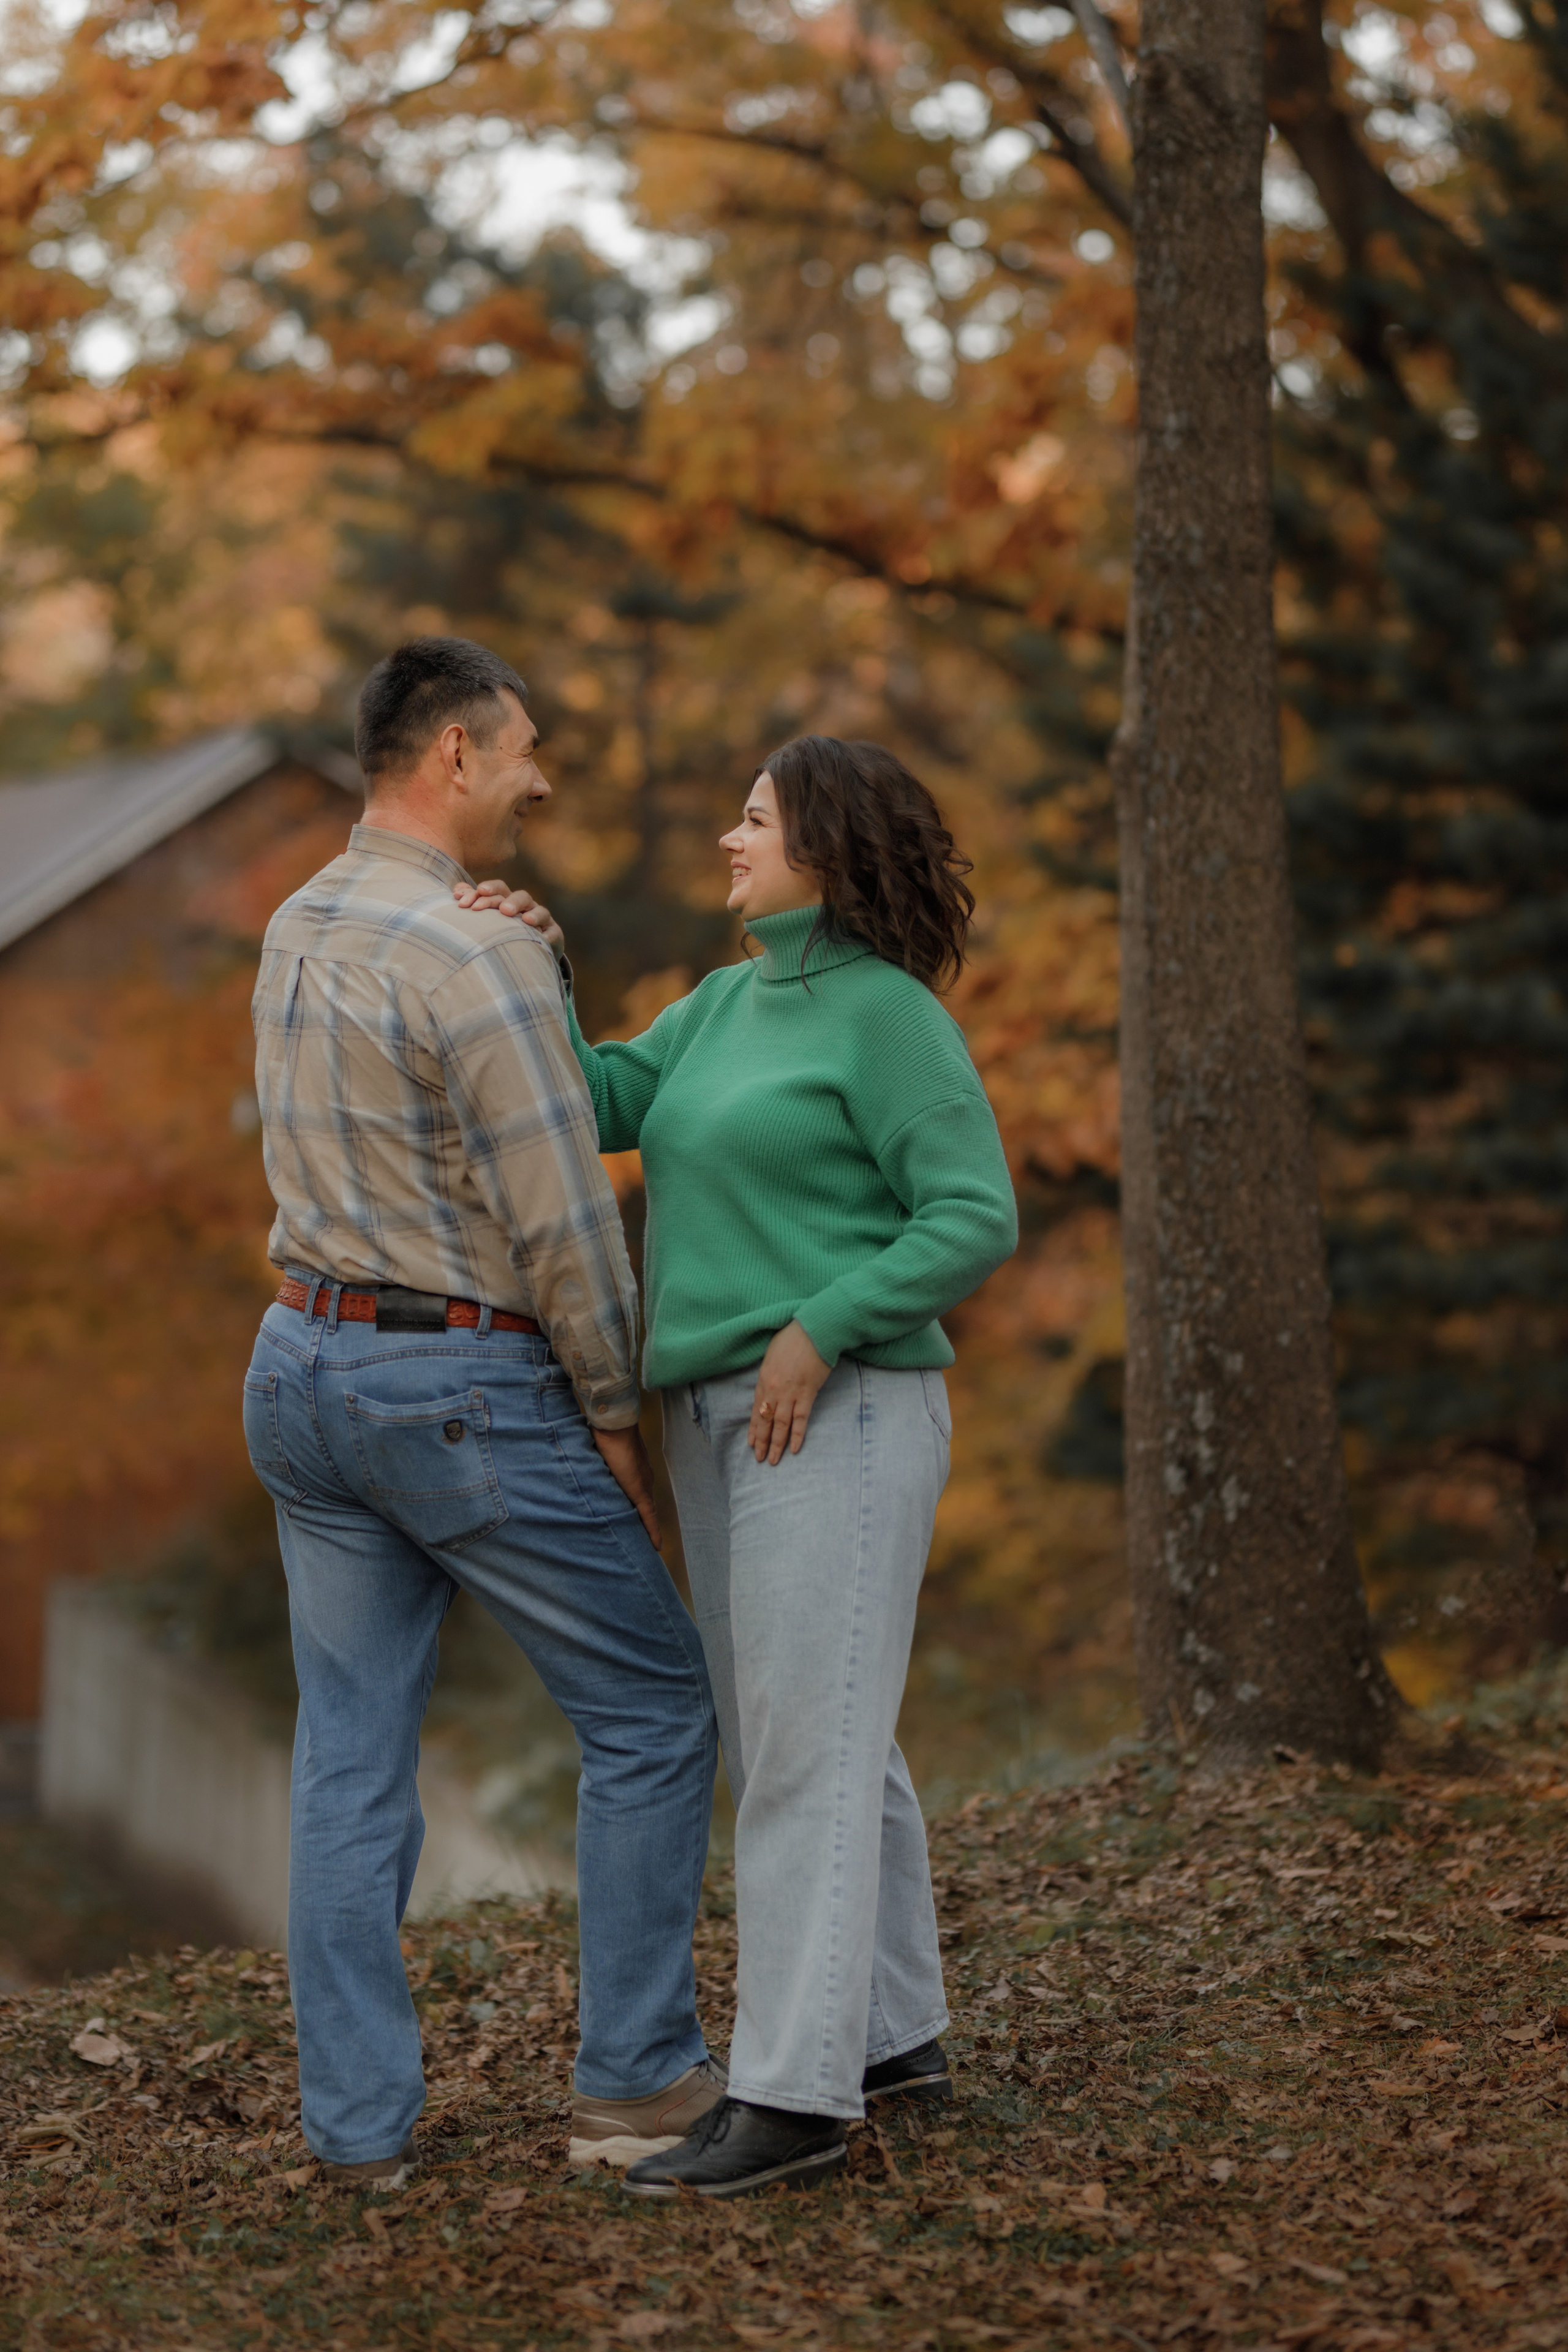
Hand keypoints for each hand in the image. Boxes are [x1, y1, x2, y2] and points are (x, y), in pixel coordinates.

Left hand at [452, 878, 563, 955]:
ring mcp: (540, 920)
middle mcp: (525, 907)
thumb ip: (474, 902)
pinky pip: (553, 933)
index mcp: (507, 900)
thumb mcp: (489, 917)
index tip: (477, 893)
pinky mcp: (553, 934)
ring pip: (539, 910)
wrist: (529, 950)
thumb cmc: (504, 930)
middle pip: (519, 896)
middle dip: (508, 901)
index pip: (498, 889)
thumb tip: (457, 891)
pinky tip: (541, 939)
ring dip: (532, 914)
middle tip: (497, 910)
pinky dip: (548, 936)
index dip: (488, 889)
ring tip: (521, 920)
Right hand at [592, 1422, 661, 1547]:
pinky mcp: (640, 1492)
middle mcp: (642, 1479)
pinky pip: (648, 1517)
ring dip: (643, 1529)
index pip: (635, 1495)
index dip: (634, 1509)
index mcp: (634, 1472)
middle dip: (638, 1522)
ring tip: (643, 1546)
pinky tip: (656, 1546)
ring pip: (644, 1514)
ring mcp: (643, 1486)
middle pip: (640, 1506)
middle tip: (638, 1540)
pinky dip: (652, 1531)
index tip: (633, 1522)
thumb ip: (596, 1466)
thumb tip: (579, 1467)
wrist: (613, 1428)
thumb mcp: (597, 1456)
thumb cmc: (603, 1435)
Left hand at [749, 1322, 831, 1463]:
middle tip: (760, 1459)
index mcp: (763, 1380)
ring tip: (774, 1460)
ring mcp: (790, 1394)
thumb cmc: (792, 1338)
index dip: (753, 1428)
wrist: (813, 1331)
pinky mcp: (807, 1394)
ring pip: (781, 1425)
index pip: (756, 1410)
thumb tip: (768, 1387)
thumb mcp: (771, 1355)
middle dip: (762, 1442)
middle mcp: (773, 1390)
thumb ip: (768, 1374)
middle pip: (766, 1421)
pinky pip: (801, 1419)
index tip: (751, 1443)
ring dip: (777, 1444)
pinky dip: (798, 1435)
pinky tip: (795, 1448)